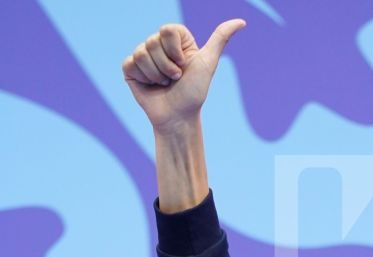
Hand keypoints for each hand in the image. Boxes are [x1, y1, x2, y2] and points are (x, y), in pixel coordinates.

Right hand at [121, 20, 245, 133]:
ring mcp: (143, 56)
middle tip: (175, 79)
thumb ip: (220, 38)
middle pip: (153, 41)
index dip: (176, 50)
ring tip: (164, 84)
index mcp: (175, 40)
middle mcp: (158, 45)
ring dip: (157, 75)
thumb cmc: (194, 93)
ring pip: (142, 53)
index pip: (168, 29)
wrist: (178, 118)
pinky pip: (130, 63)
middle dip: (167, 66)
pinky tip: (151, 86)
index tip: (184, 65)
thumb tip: (242, 22)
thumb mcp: (208, 63)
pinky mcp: (130, 69)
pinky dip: (143, 78)